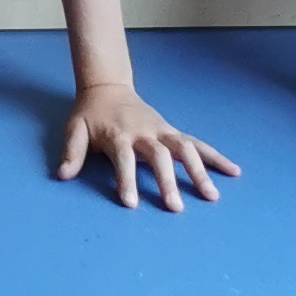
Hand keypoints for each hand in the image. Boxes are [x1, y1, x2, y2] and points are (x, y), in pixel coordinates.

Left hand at [59, 81, 239, 213]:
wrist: (108, 87)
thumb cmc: (91, 114)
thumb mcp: (75, 128)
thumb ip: (71, 152)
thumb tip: (62, 175)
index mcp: (119, 134)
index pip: (123, 158)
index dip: (126, 180)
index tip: (130, 203)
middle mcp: (144, 132)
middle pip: (159, 155)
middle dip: (167, 180)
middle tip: (174, 208)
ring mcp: (161, 131)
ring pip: (184, 148)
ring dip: (198, 171)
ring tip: (211, 196)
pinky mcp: (172, 131)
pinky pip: (197, 144)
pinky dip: (215, 157)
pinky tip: (233, 172)